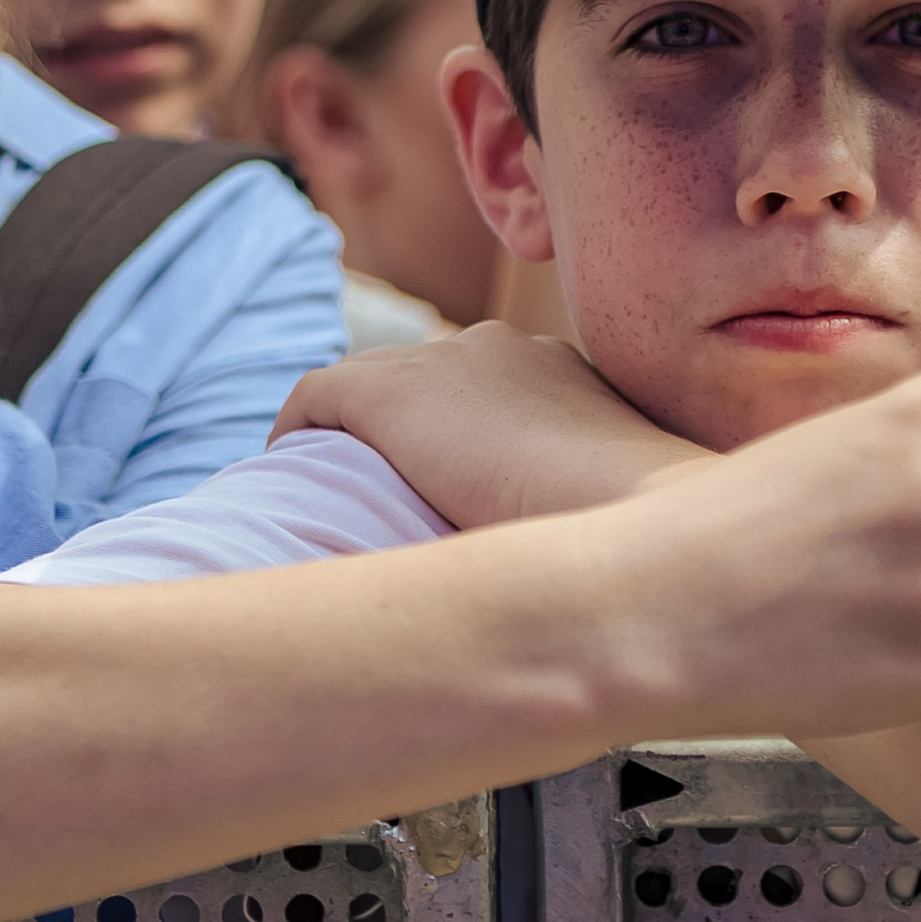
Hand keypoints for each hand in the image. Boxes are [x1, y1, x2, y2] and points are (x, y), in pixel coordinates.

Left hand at [276, 323, 703, 525]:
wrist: (627, 503)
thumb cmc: (634, 535)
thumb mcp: (610, 507)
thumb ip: (580, 509)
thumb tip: (564, 572)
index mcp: (554, 369)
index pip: (482, 388)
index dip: (452, 432)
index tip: (439, 478)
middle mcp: (496, 349)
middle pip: (422, 380)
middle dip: (399, 428)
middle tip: (376, 490)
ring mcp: (442, 363)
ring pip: (367, 386)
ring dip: (349, 435)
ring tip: (328, 488)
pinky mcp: (388, 391)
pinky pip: (317, 399)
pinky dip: (300, 432)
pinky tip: (286, 473)